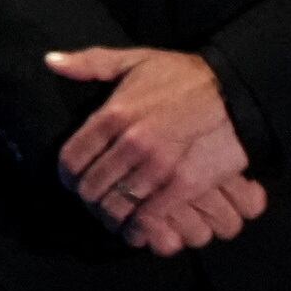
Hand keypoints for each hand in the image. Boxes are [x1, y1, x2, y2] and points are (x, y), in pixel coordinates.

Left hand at [47, 46, 257, 252]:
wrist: (239, 90)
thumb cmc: (185, 76)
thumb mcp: (135, 60)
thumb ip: (90, 63)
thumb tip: (51, 61)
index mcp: (113, 113)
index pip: (71, 158)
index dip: (67, 176)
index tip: (72, 182)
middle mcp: (130, 141)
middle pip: (91, 186)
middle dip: (88, 198)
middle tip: (95, 201)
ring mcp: (157, 165)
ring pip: (116, 205)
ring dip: (111, 215)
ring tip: (113, 215)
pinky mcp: (184, 183)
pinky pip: (148, 216)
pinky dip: (138, 228)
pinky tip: (136, 229)